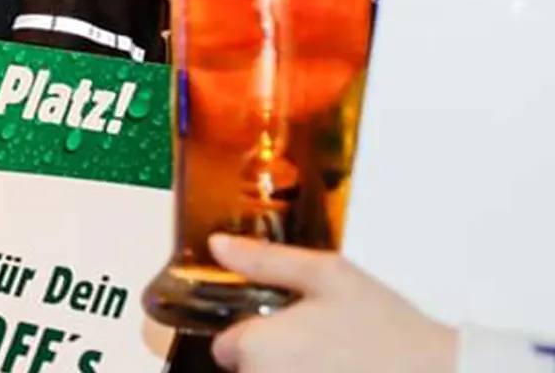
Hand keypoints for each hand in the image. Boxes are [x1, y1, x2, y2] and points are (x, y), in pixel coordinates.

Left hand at [207, 237, 454, 372]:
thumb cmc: (388, 328)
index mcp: (256, 347)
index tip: (288, 332)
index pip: (226, 348)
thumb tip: (217, 245)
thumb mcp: (328, 275)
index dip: (254, 337)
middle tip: (324, 349)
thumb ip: (265, 260)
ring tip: (342, 367)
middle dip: (277, 363)